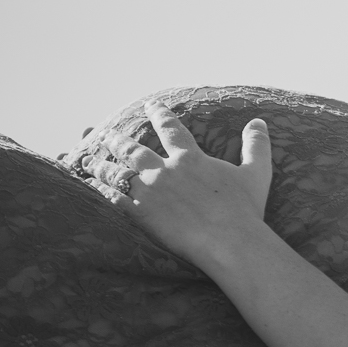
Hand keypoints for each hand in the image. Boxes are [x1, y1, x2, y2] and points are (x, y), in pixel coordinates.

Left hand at [85, 102, 272, 265]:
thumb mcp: (257, 173)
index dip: (159, 115)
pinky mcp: (141, 213)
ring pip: (117, 172)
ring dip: (101, 165)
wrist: (229, 241)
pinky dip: (101, 192)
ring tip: (89, 160)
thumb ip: (256, 145)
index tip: (151, 105)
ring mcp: (149, 191)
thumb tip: (259, 122)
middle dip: (118, 140)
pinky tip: (92, 188)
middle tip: (106, 134)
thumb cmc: (245, 209)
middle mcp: (165, 170)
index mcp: (190, 158)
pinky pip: (114, 199)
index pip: (170, 129)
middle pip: (134, 150)